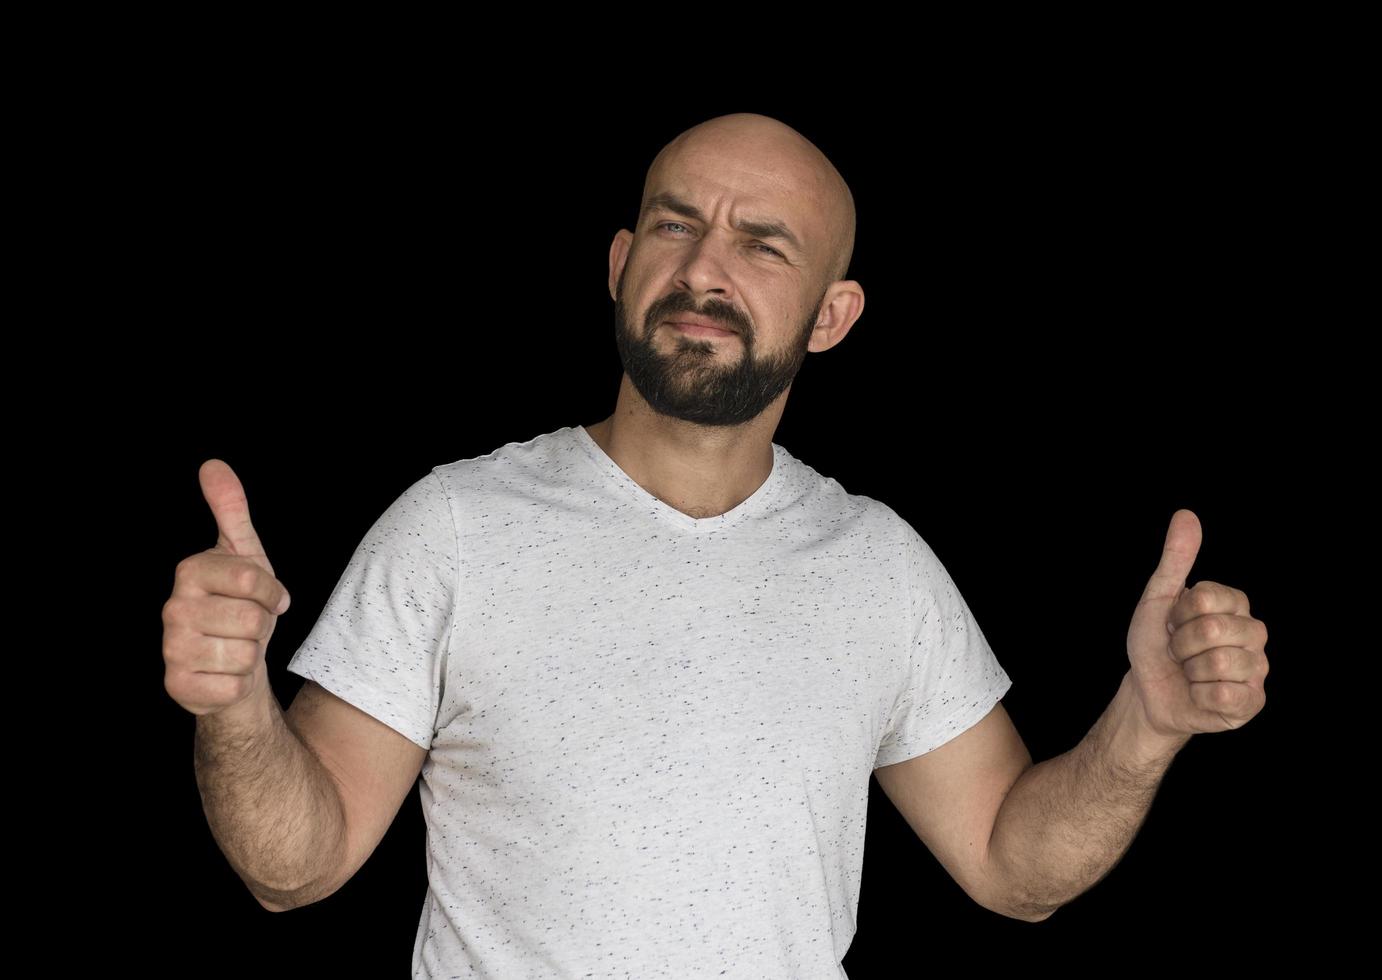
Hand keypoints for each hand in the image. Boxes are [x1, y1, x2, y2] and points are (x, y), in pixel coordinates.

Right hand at [161, 459, 293, 716]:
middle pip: (254, 620)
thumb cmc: (240, 604)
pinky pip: (234, 685)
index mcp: (190, 572)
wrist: (231, 661)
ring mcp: (171, 649)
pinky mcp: (178, 686)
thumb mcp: (244, 553)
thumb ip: (231, 509)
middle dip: (263, 626)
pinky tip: (225, 672)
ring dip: (252, 654)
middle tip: (248, 625)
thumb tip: (213, 465)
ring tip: (237, 646)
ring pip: (246, 654)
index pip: (255, 581)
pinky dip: (240, 682)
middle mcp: (172, 608)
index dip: (273, 593)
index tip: (266, 597)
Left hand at [1124, 509, 1269, 738]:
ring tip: (1189, 673)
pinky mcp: (1252, 702)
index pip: (1205, 597)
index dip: (1178, 613)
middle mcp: (1254, 632)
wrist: (1148, 692)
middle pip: (1212, 630)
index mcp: (1235, 604)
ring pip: (1217, 664)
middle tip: (1179, 651)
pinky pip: (1226, 696)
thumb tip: (1185, 515)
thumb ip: (1175, 559)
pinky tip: (1200, 695)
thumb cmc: (1155, 644)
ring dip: (1189, 672)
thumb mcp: (1158, 598)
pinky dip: (1200, 697)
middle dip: (1181, 644)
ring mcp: (1257, 669)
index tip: (1173, 623)